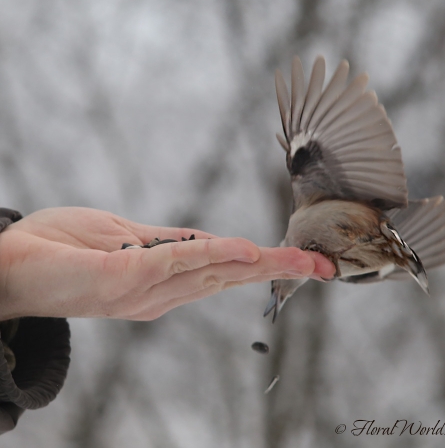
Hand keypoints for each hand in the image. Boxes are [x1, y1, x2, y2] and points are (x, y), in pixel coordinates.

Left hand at [0, 207, 334, 320]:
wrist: (3, 264)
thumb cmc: (59, 249)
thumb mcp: (121, 239)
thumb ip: (166, 244)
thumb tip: (207, 243)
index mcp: (163, 282)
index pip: (223, 270)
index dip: (264, 264)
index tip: (301, 259)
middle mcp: (161, 294)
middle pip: (230, 276)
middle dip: (280, 270)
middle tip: (323, 266)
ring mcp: (144, 291)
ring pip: (214, 272)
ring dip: (262, 263)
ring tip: (303, 261)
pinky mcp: (123, 281)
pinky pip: (177, 262)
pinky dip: (216, 255)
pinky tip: (247, 251)